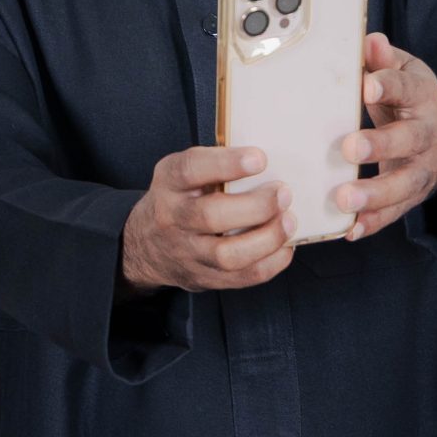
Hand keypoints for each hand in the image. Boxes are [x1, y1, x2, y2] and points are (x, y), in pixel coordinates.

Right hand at [120, 144, 296, 294]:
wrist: (147, 245)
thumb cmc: (178, 200)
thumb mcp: (182, 174)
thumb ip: (214, 166)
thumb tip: (267, 163)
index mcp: (169, 183)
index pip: (191, 170)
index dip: (227, 164)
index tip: (259, 159)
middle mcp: (173, 218)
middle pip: (212, 216)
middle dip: (256, 205)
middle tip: (283, 193)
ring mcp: (188, 253)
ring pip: (227, 255)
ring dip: (266, 238)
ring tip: (289, 221)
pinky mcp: (204, 278)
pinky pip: (241, 278)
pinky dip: (270, 262)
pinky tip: (283, 246)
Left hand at [333, 32, 436, 241]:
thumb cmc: (412, 100)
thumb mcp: (405, 72)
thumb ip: (385, 60)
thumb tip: (369, 41)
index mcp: (422, 97)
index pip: (406, 88)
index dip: (388, 85)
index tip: (368, 85)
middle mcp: (427, 135)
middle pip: (408, 141)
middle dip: (380, 145)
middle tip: (349, 147)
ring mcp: (423, 168)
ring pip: (405, 183)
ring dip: (375, 193)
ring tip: (344, 198)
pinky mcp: (413, 195)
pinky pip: (396, 212)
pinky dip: (374, 222)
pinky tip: (351, 229)